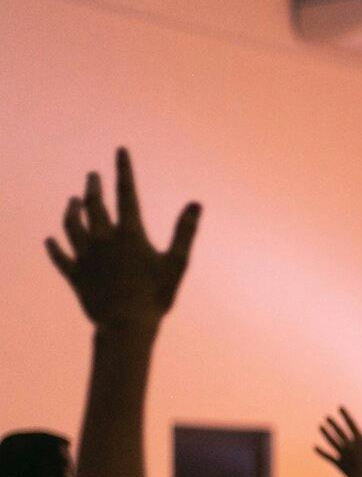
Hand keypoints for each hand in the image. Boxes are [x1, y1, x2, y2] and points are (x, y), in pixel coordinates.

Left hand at [45, 147, 200, 333]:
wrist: (125, 325)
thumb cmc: (155, 296)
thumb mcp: (177, 264)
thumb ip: (184, 232)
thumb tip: (196, 204)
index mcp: (129, 234)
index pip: (126, 193)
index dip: (123, 170)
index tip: (119, 150)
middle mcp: (103, 240)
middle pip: (94, 205)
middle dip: (93, 187)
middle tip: (91, 175)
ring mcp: (86, 257)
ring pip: (72, 226)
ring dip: (71, 211)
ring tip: (72, 201)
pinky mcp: (76, 275)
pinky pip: (61, 257)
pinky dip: (54, 248)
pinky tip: (50, 240)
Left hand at [315, 407, 361, 476]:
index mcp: (360, 440)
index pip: (351, 424)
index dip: (345, 415)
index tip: (340, 407)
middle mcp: (349, 445)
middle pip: (339, 431)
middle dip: (333, 423)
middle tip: (327, 417)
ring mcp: (342, 454)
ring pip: (332, 441)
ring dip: (326, 433)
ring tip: (320, 426)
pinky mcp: (338, 463)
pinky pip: (328, 456)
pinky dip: (321, 452)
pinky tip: (314, 447)